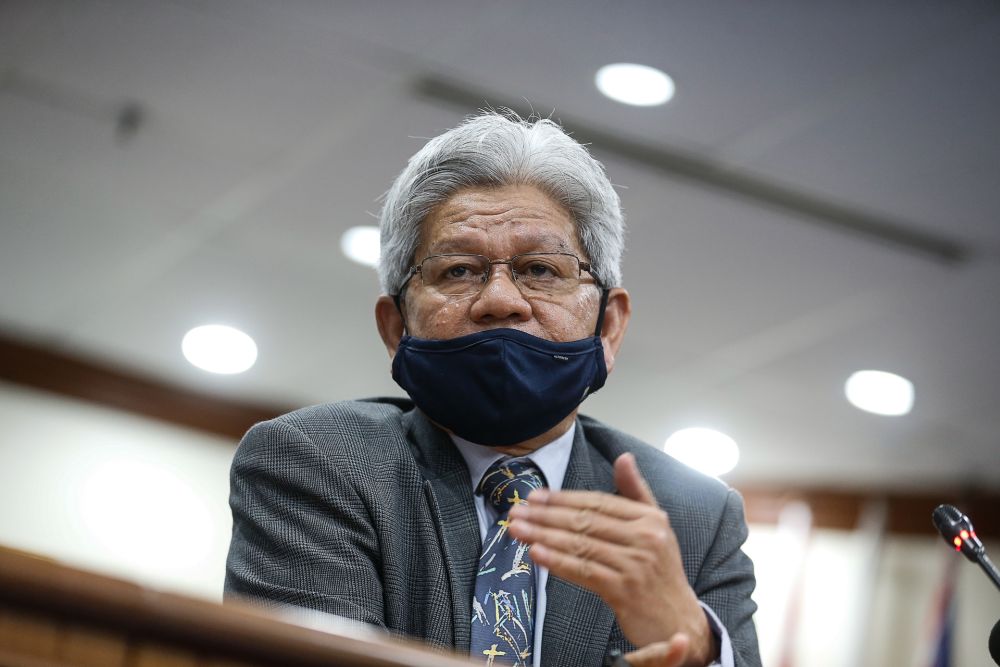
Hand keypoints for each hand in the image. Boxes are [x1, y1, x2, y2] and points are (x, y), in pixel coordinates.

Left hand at [507, 453, 716, 666]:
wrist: (678, 621)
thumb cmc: (659, 572)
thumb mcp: (655, 528)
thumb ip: (636, 493)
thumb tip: (624, 457)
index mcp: (650, 518)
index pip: (598, 502)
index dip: (564, 498)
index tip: (534, 497)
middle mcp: (646, 537)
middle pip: (586, 521)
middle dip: (546, 515)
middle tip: (516, 511)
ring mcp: (636, 564)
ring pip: (580, 545)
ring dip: (544, 536)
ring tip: (517, 530)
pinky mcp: (625, 590)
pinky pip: (584, 571)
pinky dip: (557, 562)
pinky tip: (536, 554)